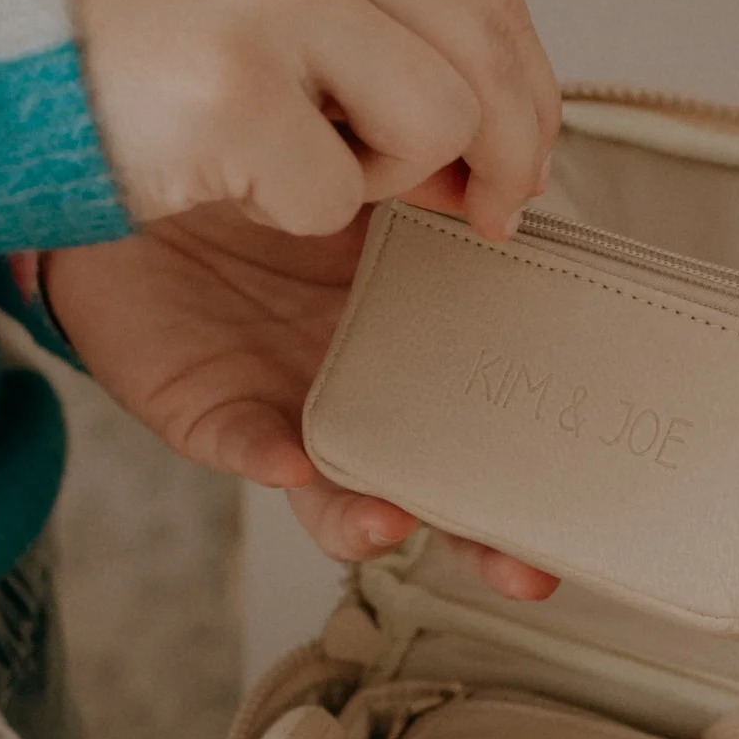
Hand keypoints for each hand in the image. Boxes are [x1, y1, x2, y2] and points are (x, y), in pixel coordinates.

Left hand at [42, 205, 558, 599]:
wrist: (154, 169)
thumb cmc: (271, 176)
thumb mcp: (373, 173)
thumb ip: (446, 194)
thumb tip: (519, 198)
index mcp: (419, 347)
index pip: (494, 427)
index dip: (541, 475)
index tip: (584, 496)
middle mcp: (362, 399)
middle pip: (433, 491)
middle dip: (480, 542)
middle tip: (523, 569)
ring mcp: (289, 415)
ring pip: (336, 500)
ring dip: (367, 520)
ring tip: (392, 520)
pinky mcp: (208, 412)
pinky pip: (239, 442)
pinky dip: (263, 457)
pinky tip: (288, 462)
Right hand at [48, 0, 559, 239]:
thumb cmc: (117, 40)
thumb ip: (378, 16)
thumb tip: (498, 121)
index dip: (526, 95)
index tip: (520, 166)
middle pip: (487, 59)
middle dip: (503, 156)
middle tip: (479, 217)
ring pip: (437, 123)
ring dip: (381, 176)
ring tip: (292, 158)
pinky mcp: (232, 91)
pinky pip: (337, 197)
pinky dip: (293, 214)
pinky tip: (224, 176)